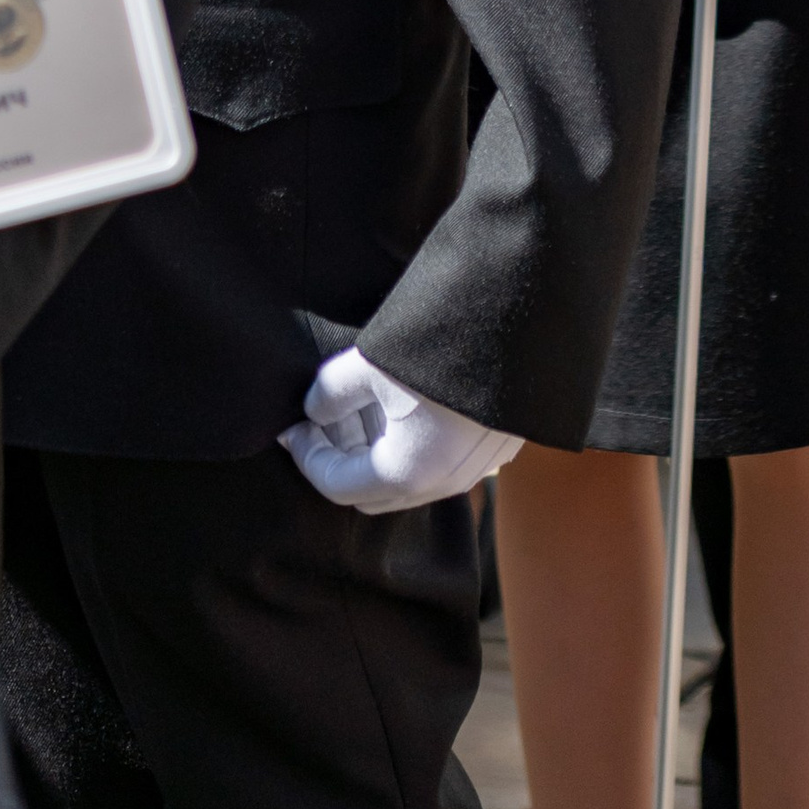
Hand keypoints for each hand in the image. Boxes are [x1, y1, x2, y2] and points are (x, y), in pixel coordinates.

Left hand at [280, 347, 522, 511]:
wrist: (517, 319)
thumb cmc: (438, 347)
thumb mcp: (369, 364)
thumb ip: (329, 393)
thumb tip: (314, 408)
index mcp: (406, 473)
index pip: (336, 484)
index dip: (306, 456)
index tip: (291, 429)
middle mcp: (441, 484)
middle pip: (371, 489)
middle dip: (341, 455)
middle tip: (324, 418)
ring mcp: (473, 470)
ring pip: (406, 477)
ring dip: (376, 448)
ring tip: (360, 403)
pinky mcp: (495, 448)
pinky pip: (438, 462)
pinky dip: (410, 444)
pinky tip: (403, 404)